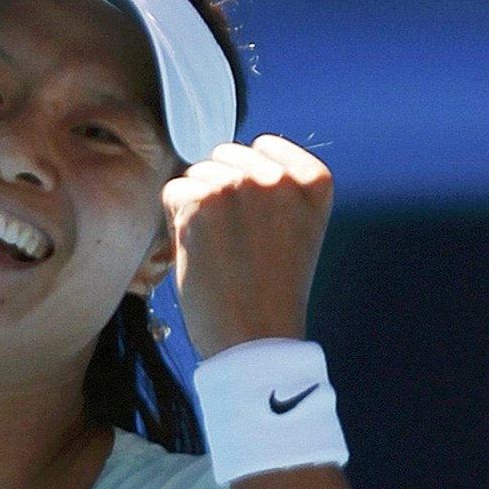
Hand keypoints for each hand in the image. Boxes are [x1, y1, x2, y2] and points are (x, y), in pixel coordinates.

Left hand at [162, 135, 333, 357]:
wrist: (255, 340)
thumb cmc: (271, 291)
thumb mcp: (297, 228)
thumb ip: (277, 188)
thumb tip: (226, 155)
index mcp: (314, 182)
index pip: (264, 148)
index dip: (249, 184)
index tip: (258, 223)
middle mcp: (280, 176)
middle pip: (227, 156)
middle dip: (221, 191)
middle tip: (236, 242)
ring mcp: (240, 185)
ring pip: (198, 172)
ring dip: (198, 206)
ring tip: (220, 249)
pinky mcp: (201, 201)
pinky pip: (174, 189)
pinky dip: (176, 219)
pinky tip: (199, 250)